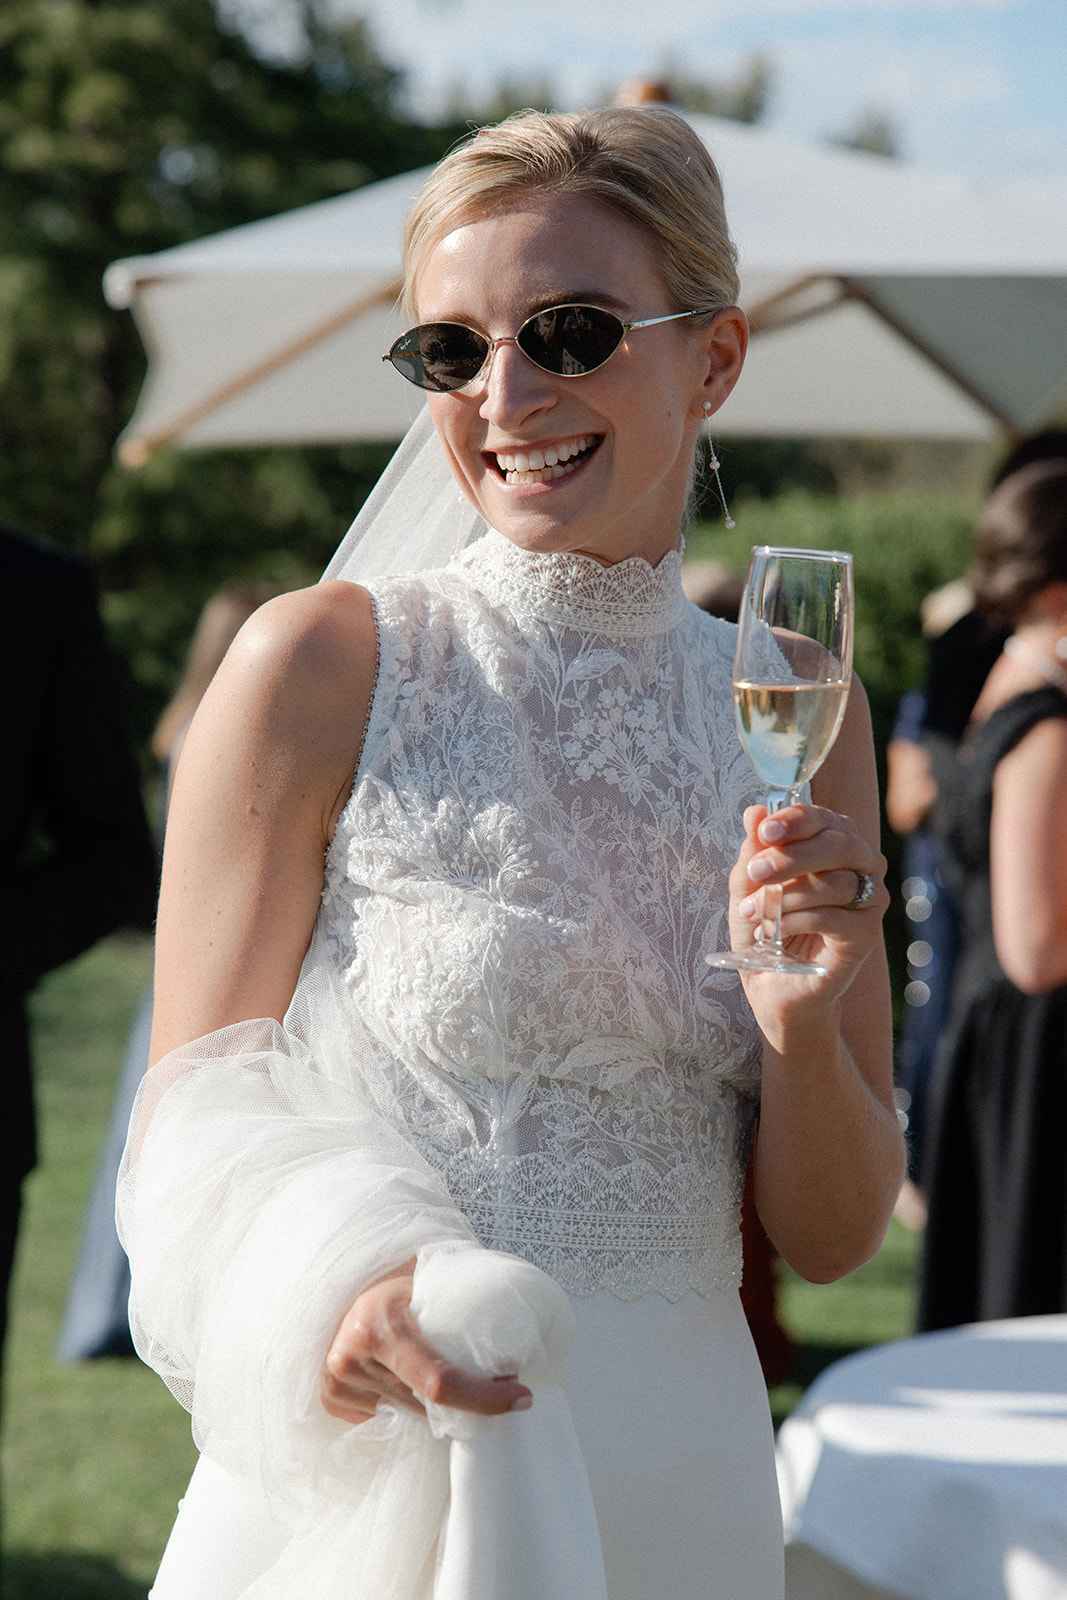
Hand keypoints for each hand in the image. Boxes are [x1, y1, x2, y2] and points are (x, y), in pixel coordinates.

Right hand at [321, 1259, 532, 1424]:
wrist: (350, 1279)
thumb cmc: (401, 1280)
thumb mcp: (431, 1282)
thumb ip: (466, 1305)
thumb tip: (521, 1342)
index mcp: (379, 1326)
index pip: (439, 1382)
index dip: (484, 1398)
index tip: (522, 1397)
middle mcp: (351, 1358)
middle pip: (427, 1405)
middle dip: (467, 1403)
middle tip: (498, 1388)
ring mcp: (336, 1382)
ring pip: (408, 1416)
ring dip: (435, 1408)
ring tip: (452, 1384)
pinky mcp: (330, 1398)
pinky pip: (384, 1419)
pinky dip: (406, 1407)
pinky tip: (410, 1382)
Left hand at [727, 803, 886, 998]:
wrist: (773, 984)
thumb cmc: (765, 927)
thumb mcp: (748, 887)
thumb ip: (753, 852)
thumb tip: (753, 812)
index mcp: (833, 841)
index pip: (822, 818)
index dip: (794, 820)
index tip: (765, 830)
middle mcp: (861, 864)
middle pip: (837, 844)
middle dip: (791, 856)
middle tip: (755, 872)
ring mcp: (870, 898)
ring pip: (835, 882)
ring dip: (787, 896)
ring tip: (753, 912)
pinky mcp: (866, 934)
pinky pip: (833, 917)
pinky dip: (797, 921)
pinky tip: (773, 932)